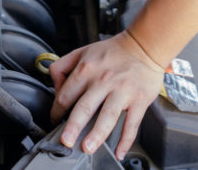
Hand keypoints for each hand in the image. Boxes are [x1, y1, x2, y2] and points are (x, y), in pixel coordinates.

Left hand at [49, 31, 164, 159]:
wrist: (143, 46)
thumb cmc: (112, 52)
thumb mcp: (82, 51)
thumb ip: (62, 67)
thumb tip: (54, 87)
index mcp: (86, 70)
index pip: (66, 95)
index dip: (57, 110)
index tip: (55, 120)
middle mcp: (103, 81)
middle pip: (85, 107)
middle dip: (73, 126)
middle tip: (66, 141)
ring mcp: (122, 91)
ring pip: (107, 116)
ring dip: (97, 134)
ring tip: (88, 147)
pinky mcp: (139, 100)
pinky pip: (132, 123)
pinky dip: (126, 140)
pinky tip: (119, 151)